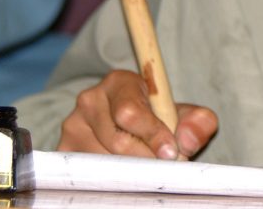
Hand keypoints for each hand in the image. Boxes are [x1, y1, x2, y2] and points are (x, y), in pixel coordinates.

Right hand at [58, 69, 217, 159]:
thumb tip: (186, 140)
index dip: (152, 135)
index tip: (171, 152)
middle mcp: (90, 100)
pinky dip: (111, 179)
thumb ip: (198, 121)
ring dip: (129, 171)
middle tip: (162, 166)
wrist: (134, 127)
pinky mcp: (64, 150)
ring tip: (145, 166)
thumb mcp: (185, 114)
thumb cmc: (160, 118)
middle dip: (145, 158)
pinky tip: (125, 174)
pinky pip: (88, 173)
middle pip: (117, 140)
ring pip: (103, 161)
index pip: (129, 112)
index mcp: (120, 82)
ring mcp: (73, 126)